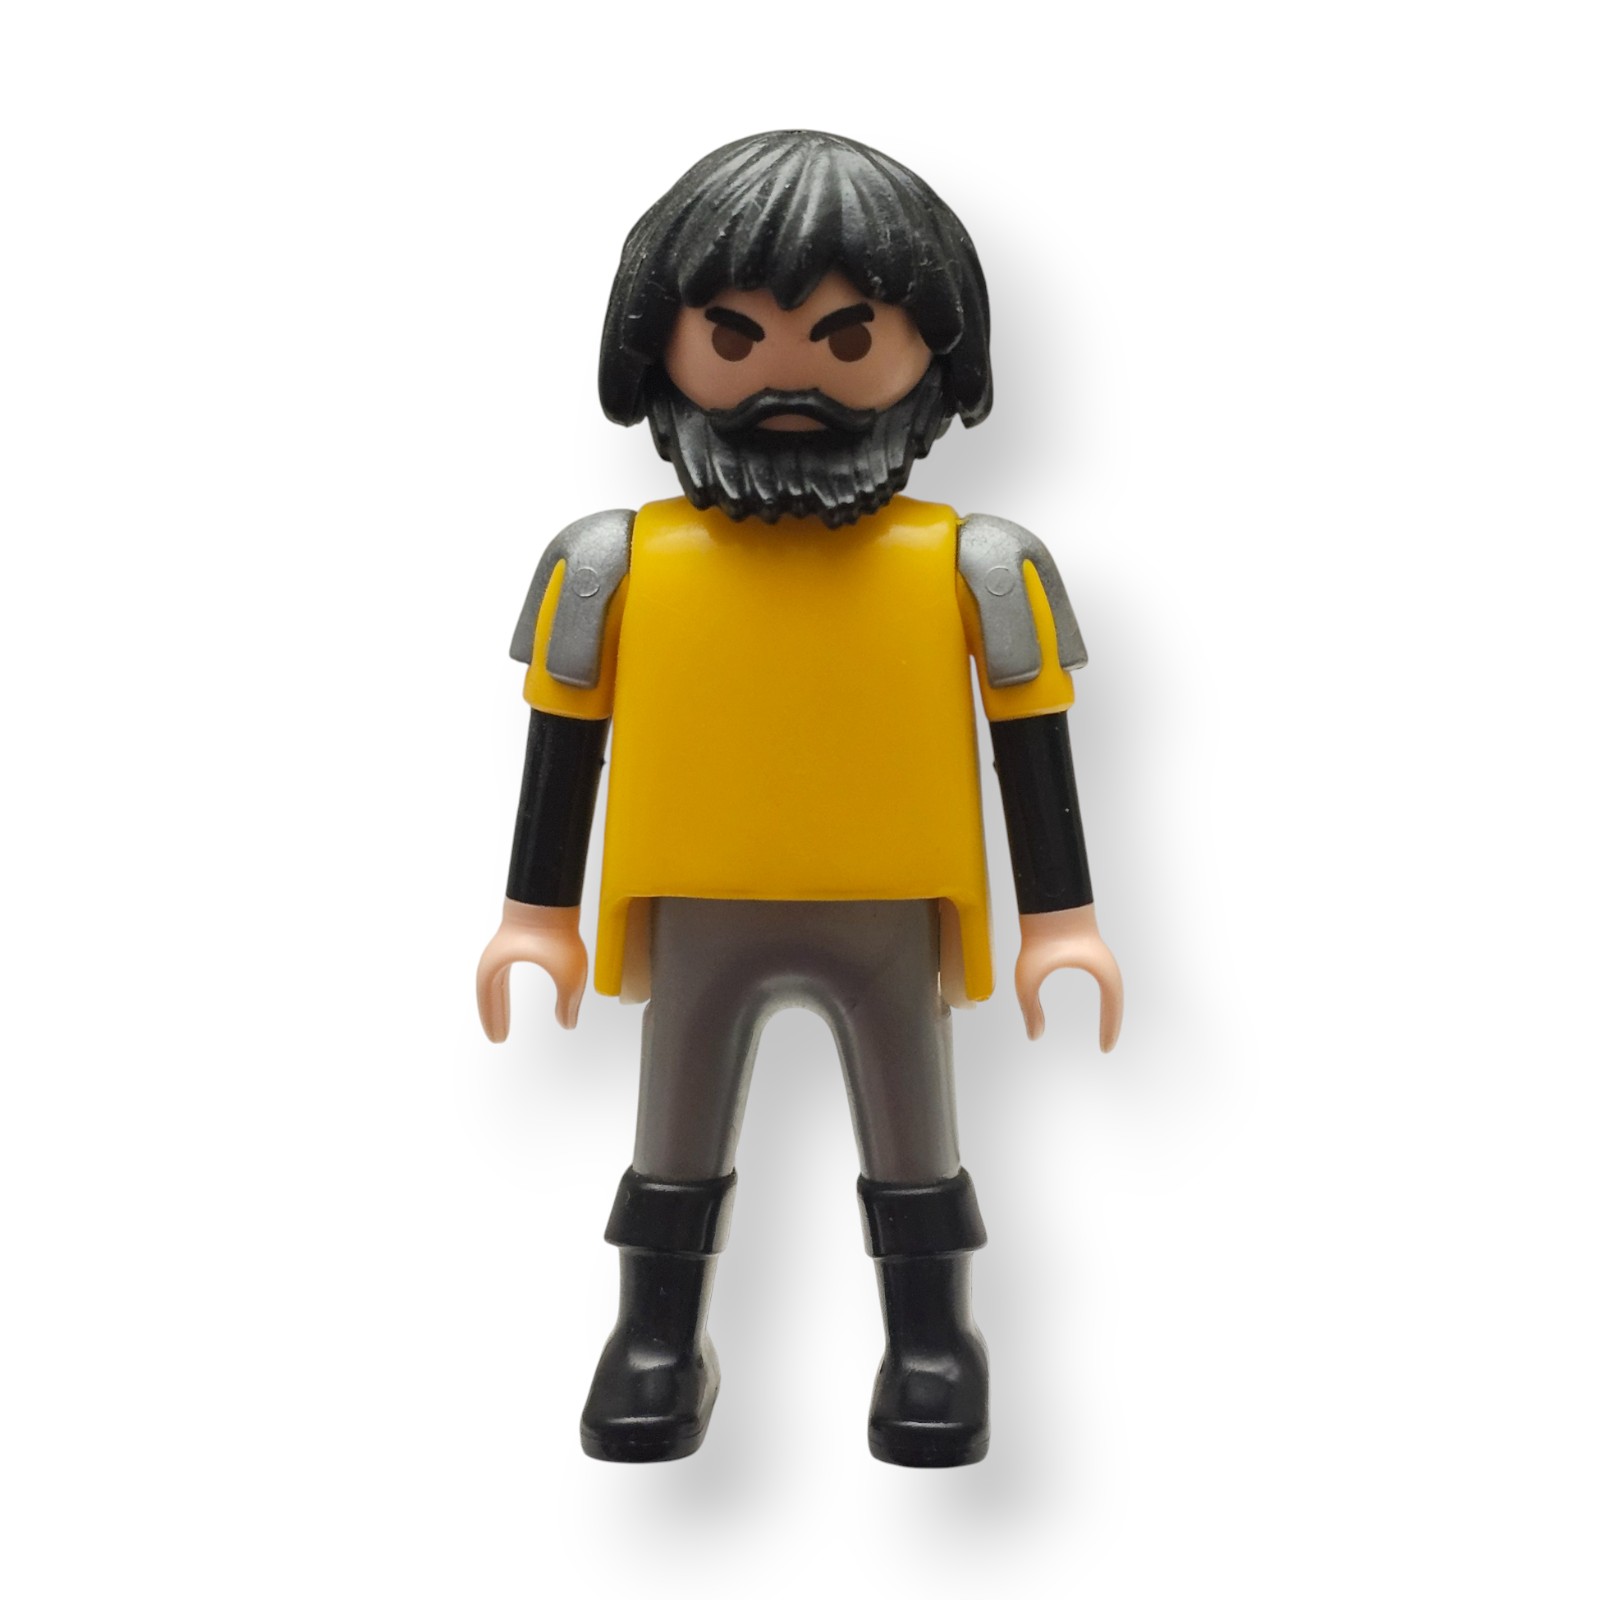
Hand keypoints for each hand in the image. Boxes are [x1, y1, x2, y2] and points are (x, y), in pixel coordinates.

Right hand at [476, 900, 587, 1039]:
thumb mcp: (568, 974)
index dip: (493, 1019)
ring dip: (499, 1000)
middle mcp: (497, 955)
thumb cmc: (553, 928)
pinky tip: (510, 988)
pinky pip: (506, 969)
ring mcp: (505, 945)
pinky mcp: (517, 936)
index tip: (498, 1038)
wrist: (553, 895)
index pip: (489, 999)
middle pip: (489, 991)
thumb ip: (568, 1002)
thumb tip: (567, 1023)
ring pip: (496, 981)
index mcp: (496, 966)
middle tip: (498, 1034)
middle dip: (494, 1013)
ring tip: (503, 1017)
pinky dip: (506, 985)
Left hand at [1014, 904, 1122, 1050]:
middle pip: (1116, 997)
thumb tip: (1034, 1035)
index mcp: (1100, 969)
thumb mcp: (1028, 977)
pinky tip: (1095, 999)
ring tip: (1105, 1027)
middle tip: (1106, 1044)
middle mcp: (1103, 962)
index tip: (1105, 1048)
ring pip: (1111, 986)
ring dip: (1110, 1006)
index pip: (1114, 1003)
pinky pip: (1100, 976)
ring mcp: (1097, 954)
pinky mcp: (1088, 948)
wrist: (1045, 901)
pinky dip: (1101, 992)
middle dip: (1113, 1020)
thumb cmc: (1039, 936)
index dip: (1111, 1027)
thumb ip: (1029, 1007)